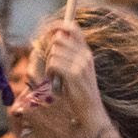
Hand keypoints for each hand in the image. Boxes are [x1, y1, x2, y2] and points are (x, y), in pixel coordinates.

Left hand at [45, 21, 112, 137]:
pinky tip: (54, 81)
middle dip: (48, 50)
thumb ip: (69, 56)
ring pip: (53, 52)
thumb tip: (53, 41)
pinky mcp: (74, 74)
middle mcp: (85, 55)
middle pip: (58, 39)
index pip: (72, 27)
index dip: (57, 25)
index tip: (46, 31)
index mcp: (86, 52)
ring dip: (48, 64)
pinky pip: (54, 63)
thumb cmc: (81, 94)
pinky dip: (50, 72)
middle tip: (48, 64)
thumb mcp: (79, 72)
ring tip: (53, 77)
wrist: (91, 112)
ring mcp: (81, 64)